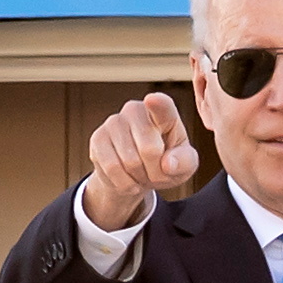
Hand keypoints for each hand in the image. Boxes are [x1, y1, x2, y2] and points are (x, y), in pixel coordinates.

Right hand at [84, 91, 199, 230]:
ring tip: (141, 174)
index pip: (162, 105)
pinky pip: (111, 168)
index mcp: (163, 112)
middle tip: (156, 173)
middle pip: (149, 149)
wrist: (137, 174)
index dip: (157, 103)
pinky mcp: (98, 138)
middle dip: (156, 171)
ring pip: (129, 161)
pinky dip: (123, 182)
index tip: (152, 100)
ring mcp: (114, 122)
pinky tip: (127, 179)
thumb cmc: (166, 163)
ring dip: (139, 178)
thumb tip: (168, 164)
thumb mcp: (185, 165)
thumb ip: (184, 162)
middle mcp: (136, 110)